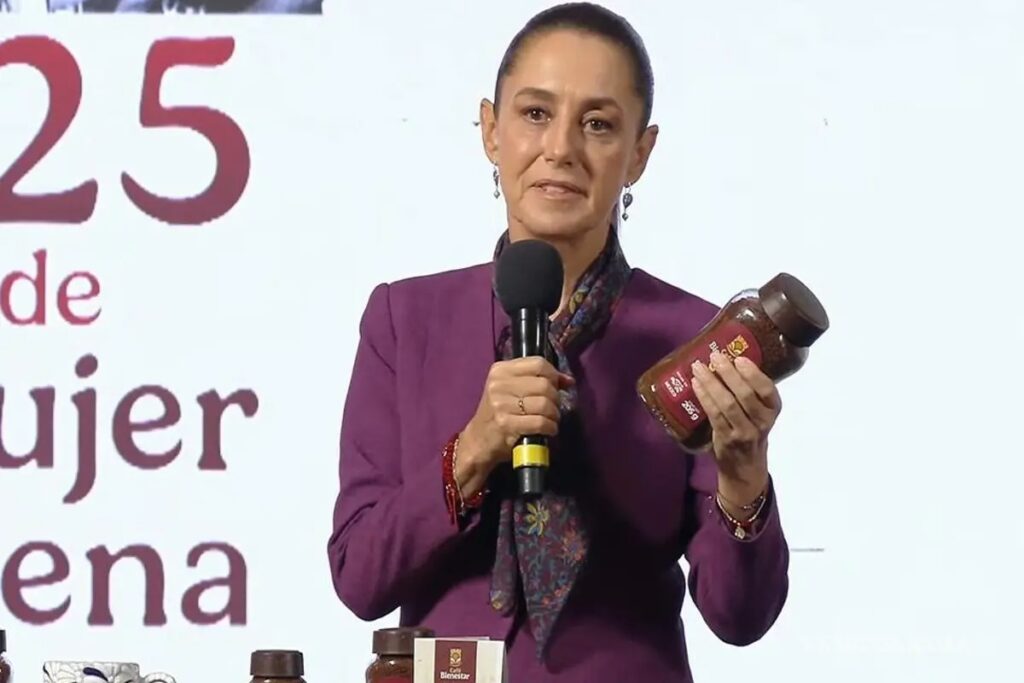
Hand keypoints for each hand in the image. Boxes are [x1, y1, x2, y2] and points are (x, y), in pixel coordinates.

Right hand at [455, 357, 572, 494]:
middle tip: (552, 408)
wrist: (479, 441)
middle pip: (544, 384)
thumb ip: (537, 380)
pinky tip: (548, 430)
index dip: (554, 375)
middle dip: (555, 398)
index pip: (538, 363)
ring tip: (550, 420)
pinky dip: (550, 427)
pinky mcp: (506, 424)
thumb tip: (568, 380)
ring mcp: (501, 404)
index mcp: (500, 370)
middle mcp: (499, 384)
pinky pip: (540, 422)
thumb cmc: (499, 413)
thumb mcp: (512, 390)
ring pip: (544, 404)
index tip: (558, 386)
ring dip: (554, 415)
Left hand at [691, 351, 780, 507]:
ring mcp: (744, 432)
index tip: (739, 358)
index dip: (754, 374)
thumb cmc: (751, 430)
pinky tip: (696, 384)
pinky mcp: (726, 439)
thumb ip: (750, 391)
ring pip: (727, 404)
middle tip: (715, 356)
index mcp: (773, 410)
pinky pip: (714, 415)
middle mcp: (762, 421)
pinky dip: (704, 397)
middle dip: (728, 374)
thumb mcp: (760, 412)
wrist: (746, 467)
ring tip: (698, 367)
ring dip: (711, 383)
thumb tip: (728, 359)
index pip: (768, 390)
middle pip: (745, 395)